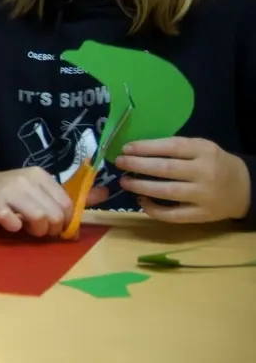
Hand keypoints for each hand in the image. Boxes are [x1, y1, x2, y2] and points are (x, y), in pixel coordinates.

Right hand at [0, 167, 72, 236]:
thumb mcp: (34, 189)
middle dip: (51, 228)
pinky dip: (14, 228)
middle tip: (39, 230)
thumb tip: (104, 194)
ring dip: (36, 230)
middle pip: (55, 213)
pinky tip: (9, 224)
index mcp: (40, 175)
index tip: (54, 225)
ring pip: (39, 217)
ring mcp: (9, 191)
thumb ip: (64, 196)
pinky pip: (14, 223)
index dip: (65, 221)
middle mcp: (26, 180)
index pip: (67, 203)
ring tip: (26, 228)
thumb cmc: (4, 192)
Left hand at [114, 137, 251, 223]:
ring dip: (141, 186)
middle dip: (138, 165)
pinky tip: (141, 200)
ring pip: (167, 192)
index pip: (171, 147)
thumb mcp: (201, 148)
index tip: (126, 148)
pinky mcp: (202, 215)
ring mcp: (203, 196)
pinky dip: (154, 209)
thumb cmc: (214, 164)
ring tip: (125, 181)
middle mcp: (205, 173)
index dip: (146, 147)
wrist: (244, 188)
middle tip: (119, 162)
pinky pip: (173, 215)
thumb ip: (176, 148)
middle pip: (166, 169)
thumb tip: (137, 150)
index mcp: (204, 152)